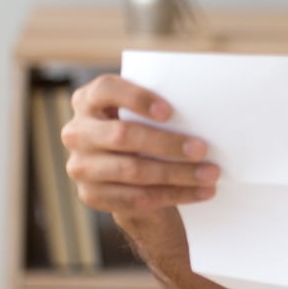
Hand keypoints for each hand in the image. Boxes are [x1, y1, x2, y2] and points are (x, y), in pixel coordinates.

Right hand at [61, 74, 218, 214]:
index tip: (170, 112)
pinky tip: (200, 192)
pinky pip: (136, 198)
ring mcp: (80, 166)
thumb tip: (204, 110)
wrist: (126, 171)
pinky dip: (174, 195)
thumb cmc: (143, 128)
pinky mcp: (91, 195)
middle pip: (122, 135)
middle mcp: (77, 132)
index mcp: (88, 100)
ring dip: (177, 174)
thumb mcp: (142, 113)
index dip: (137, 98)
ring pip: (132, 170)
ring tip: (210, 174)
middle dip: (166, 143)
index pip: (106, 90)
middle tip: (202, 149)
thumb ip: (158, 107)